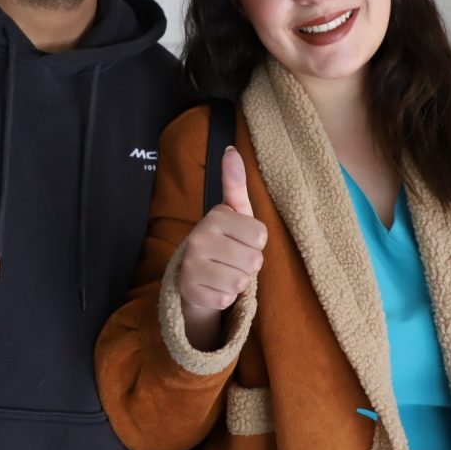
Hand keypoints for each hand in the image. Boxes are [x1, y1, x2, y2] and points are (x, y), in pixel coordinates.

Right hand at [179, 146, 267, 323]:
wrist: (194, 274)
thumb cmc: (225, 240)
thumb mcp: (234, 212)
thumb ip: (235, 183)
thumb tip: (231, 149)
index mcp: (214, 216)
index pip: (260, 236)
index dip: (256, 242)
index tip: (240, 240)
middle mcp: (198, 238)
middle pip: (253, 261)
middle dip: (249, 265)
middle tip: (233, 259)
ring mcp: (191, 266)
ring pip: (241, 282)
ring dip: (239, 282)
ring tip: (224, 272)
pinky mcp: (190, 291)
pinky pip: (226, 300)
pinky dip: (225, 298)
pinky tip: (214, 287)